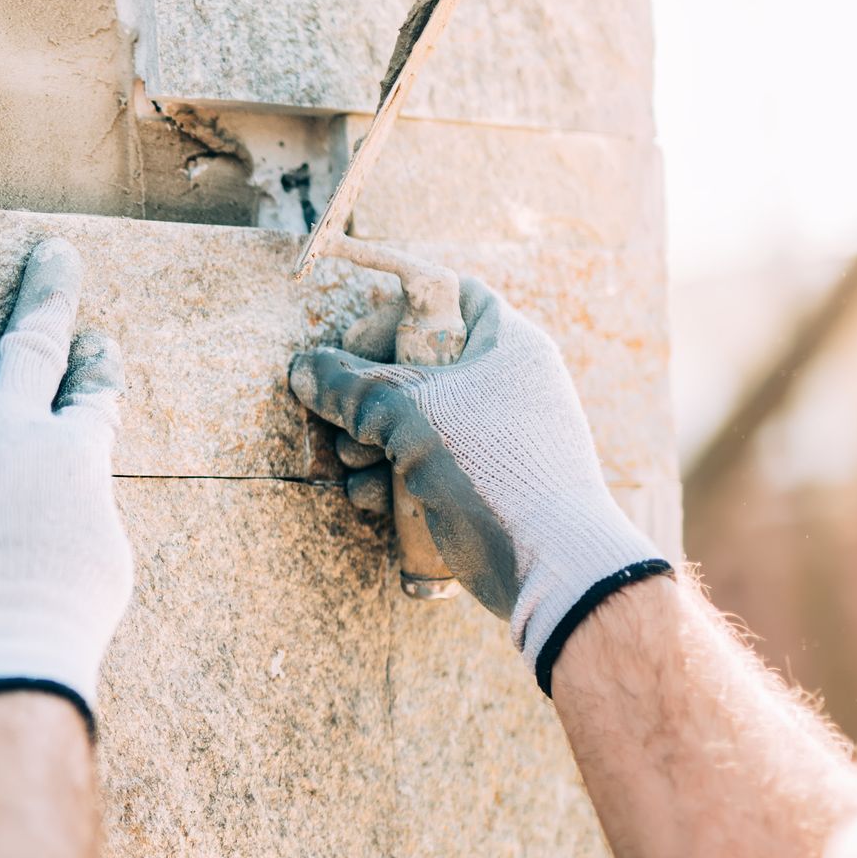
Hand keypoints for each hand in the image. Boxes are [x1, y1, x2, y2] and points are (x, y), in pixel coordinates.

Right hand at [290, 277, 665, 688]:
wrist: (552, 562)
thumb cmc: (491, 467)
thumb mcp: (410, 413)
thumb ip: (350, 386)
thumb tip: (304, 367)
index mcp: (505, 344)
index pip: (449, 295)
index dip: (395, 310)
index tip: (354, 341)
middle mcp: (502, 384)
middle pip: (414, 365)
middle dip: (364, 394)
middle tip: (338, 412)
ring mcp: (491, 438)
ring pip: (408, 423)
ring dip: (366, 442)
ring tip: (356, 463)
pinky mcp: (477, 485)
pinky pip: (420, 467)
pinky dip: (389, 479)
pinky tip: (374, 500)